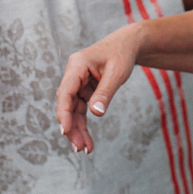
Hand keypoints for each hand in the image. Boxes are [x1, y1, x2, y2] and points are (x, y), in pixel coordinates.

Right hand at [55, 23, 143, 153]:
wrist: (128, 44)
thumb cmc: (122, 53)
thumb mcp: (116, 73)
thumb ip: (105, 92)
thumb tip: (96, 113)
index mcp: (76, 65)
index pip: (65, 92)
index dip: (63, 113)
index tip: (65, 131)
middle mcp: (73, 74)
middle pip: (67, 104)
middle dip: (72, 127)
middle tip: (79, 148)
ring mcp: (78, 83)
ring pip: (73, 110)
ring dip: (78, 129)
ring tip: (85, 149)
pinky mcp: (84, 89)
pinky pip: (81, 109)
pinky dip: (84, 123)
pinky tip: (87, 139)